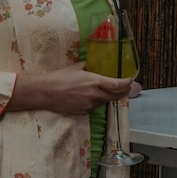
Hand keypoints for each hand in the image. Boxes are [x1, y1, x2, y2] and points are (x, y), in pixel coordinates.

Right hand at [10, 63, 133, 116]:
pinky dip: (96, 102)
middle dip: (123, 92)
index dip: (126, 83)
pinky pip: (94, 107)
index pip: (117, 84)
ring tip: (110, 92)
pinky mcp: (84, 112)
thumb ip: (88, 67)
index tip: (130, 80)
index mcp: (94, 81)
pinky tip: (91, 97)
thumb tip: (93, 64)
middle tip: (126, 88)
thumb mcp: (76, 67)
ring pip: (105, 102)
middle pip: (115, 96)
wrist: (46, 93)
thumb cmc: (60, 77)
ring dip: (109, 97)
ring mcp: (89, 105)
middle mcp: (95, 95)